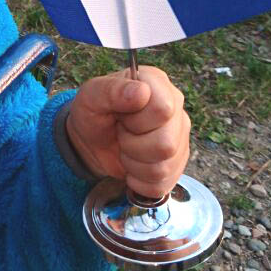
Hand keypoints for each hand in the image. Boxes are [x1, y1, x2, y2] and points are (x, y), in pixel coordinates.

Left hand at [65, 65, 189, 198]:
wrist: (91, 141)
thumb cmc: (93, 113)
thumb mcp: (91, 96)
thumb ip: (112, 90)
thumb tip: (141, 92)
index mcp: (158, 84)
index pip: (163, 110)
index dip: (136, 121)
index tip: (121, 116)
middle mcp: (176, 109)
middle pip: (166, 144)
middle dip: (132, 145)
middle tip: (121, 133)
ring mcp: (180, 138)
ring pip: (163, 167)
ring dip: (134, 164)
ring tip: (125, 148)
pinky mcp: (177, 164)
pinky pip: (162, 185)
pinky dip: (138, 181)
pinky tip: (132, 165)